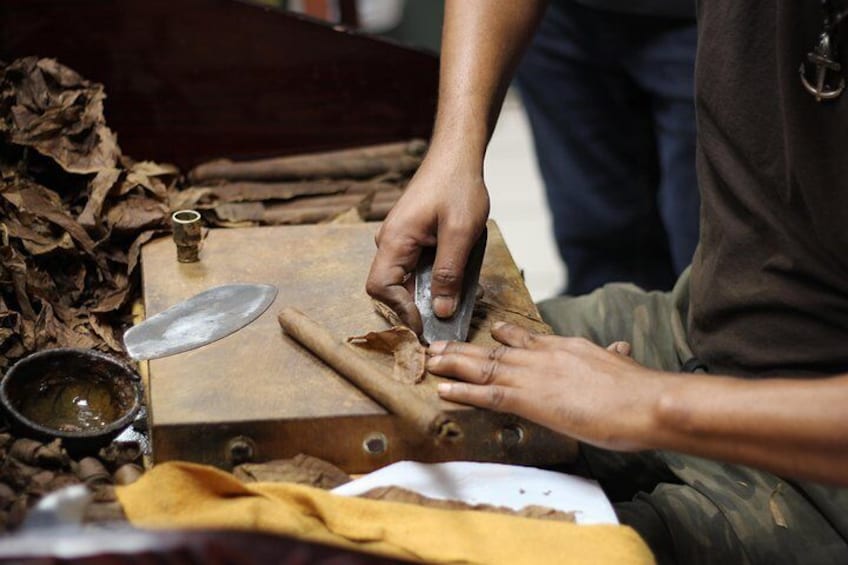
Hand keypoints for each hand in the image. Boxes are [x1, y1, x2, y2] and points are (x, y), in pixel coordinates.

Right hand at [366, 155, 489, 333]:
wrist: (457, 156)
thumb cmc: (457, 186)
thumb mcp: (461, 233)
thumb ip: (450, 274)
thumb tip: (441, 310)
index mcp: (395, 240)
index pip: (381, 288)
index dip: (401, 311)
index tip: (426, 325)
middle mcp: (390, 242)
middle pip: (391, 288)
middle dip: (417, 306)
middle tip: (447, 316)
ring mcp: (399, 240)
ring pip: (406, 279)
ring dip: (430, 293)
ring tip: (459, 298)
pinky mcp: (411, 238)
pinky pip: (416, 267)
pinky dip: (435, 278)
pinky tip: (457, 279)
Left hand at [428, 322, 671, 450]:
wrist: (646, 400)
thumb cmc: (640, 390)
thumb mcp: (624, 364)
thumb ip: (614, 356)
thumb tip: (621, 347)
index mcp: (566, 347)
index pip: (529, 339)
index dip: (505, 337)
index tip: (491, 333)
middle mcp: (543, 356)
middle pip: (495, 351)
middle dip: (464, 350)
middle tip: (440, 346)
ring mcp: (534, 376)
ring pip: (484, 367)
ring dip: (453, 365)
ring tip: (431, 362)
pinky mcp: (530, 400)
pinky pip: (487, 395)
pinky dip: (463, 392)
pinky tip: (443, 391)